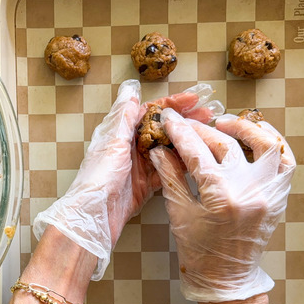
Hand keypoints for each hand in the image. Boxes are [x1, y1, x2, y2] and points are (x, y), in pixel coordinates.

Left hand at [33, 81, 222, 279]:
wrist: (95, 214)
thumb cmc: (98, 177)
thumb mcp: (113, 142)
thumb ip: (123, 116)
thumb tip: (130, 89)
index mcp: (120, 132)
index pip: (150, 111)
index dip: (173, 103)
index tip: (194, 98)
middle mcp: (130, 147)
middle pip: (162, 128)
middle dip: (185, 120)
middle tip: (209, 114)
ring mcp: (139, 166)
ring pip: (168, 149)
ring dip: (186, 141)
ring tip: (208, 134)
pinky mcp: (146, 185)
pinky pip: (168, 170)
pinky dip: (181, 164)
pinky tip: (197, 159)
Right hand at [150, 110, 295, 301]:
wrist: (227, 280)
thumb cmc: (199, 252)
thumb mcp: (179, 212)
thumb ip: (171, 176)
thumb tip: (160, 149)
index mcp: (221, 197)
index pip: (197, 152)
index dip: (181, 133)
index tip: (170, 120)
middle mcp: (250, 192)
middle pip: (224, 145)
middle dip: (201, 130)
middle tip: (186, 124)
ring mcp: (269, 194)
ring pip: (263, 144)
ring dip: (243, 128)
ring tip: (223, 123)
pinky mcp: (279, 197)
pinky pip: (285, 162)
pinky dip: (274, 143)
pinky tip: (257, 134)